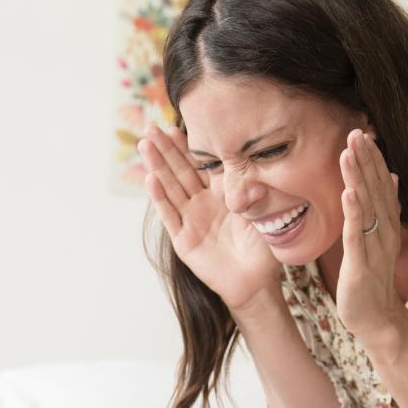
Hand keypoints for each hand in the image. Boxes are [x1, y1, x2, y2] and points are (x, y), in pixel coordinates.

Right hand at [139, 125, 282, 311]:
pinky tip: (150, 179)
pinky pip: (170, 216)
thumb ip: (253, 190)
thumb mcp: (262, 212)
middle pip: (180, 171)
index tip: (176, 125)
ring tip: (144, 145)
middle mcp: (202, 205)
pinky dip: (160, 198)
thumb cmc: (262, 249)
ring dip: (157, 166)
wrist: (256, 282)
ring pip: (170, 188)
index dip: (187, 146)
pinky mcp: (184, 240)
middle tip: (150, 127)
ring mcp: (191, 221)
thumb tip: (248, 166)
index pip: (200, 165)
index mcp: (220, 195)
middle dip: (165, 149)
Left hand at [336, 129, 404, 334]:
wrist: (377, 318)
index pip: (380, 185)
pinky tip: (348, 193)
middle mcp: (384, 230)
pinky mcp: (361, 263)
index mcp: (386, 223)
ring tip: (349, 152)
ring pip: (367, 206)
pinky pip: (357, 234)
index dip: (372, 159)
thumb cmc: (372, 279)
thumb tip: (391, 178)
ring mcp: (373, 246)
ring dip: (358, 178)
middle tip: (356, 131)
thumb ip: (384, 208)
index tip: (362, 133)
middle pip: (375, 189)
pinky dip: (354, 213)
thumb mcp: (378, 239)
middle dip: (365, 160)